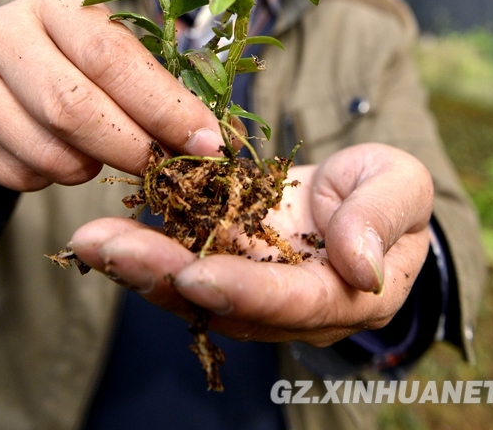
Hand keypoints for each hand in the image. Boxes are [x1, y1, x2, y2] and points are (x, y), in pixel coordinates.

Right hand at [0, 0, 223, 189]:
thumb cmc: (63, 62)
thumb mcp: (100, 51)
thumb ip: (150, 82)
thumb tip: (215, 135)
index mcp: (54, 5)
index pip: (113, 56)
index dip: (165, 106)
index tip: (208, 141)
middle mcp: (5, 34)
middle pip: (75, 107)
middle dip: (132, 147)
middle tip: (167, 169)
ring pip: (46, 151)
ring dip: (88, 168)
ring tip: (100, 154)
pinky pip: (19, 175)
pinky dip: (51, 179)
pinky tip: (56, 154)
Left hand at [70, 143, 433, 345]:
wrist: (359, 194)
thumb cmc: (388, 190)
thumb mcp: (401, 186)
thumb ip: (382, 218)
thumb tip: (361, 264)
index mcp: (345, 295)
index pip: (295, 302)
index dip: (248, 291)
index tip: (199, 275)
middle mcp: (290, 306)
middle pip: (228, 303)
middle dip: (167, 279)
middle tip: (111, 250)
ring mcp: (253, 285)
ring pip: (194, 289)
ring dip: (140, 266)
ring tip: (91, 241)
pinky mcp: (226, 259)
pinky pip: (183, 261)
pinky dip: (143, 248)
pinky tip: (103, 233)